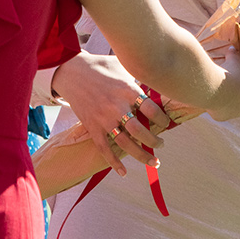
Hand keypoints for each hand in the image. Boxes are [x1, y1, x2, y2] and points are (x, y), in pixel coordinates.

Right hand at [50, 52, 171, 175]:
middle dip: (155, 141)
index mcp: (127, 90)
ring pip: (126, 144)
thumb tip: (155, 81)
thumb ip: (138, 77)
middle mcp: (117, 107)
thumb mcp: (123, 66)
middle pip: (141, 131)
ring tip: (153, 161)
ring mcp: (104, 119)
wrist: (73, 72)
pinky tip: (123, 172)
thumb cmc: (101, 67)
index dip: (163, 120)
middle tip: (161, 144)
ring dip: (142, 155)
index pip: (152, 110)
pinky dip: (114, 162)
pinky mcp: (92, 127)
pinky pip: (105, 149)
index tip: (166, 123)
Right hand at [208, 47, 239, 120]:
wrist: (213, 88)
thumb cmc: (228, 73)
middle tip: (238, 82)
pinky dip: (220, 106)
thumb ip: (234, 55)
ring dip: (233, 100)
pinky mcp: (224, 116)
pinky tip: (214, 98)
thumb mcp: (232, 61)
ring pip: (238, 106)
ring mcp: (238, 112)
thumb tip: (232, 48)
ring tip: (224, 90)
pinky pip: (224, 111)